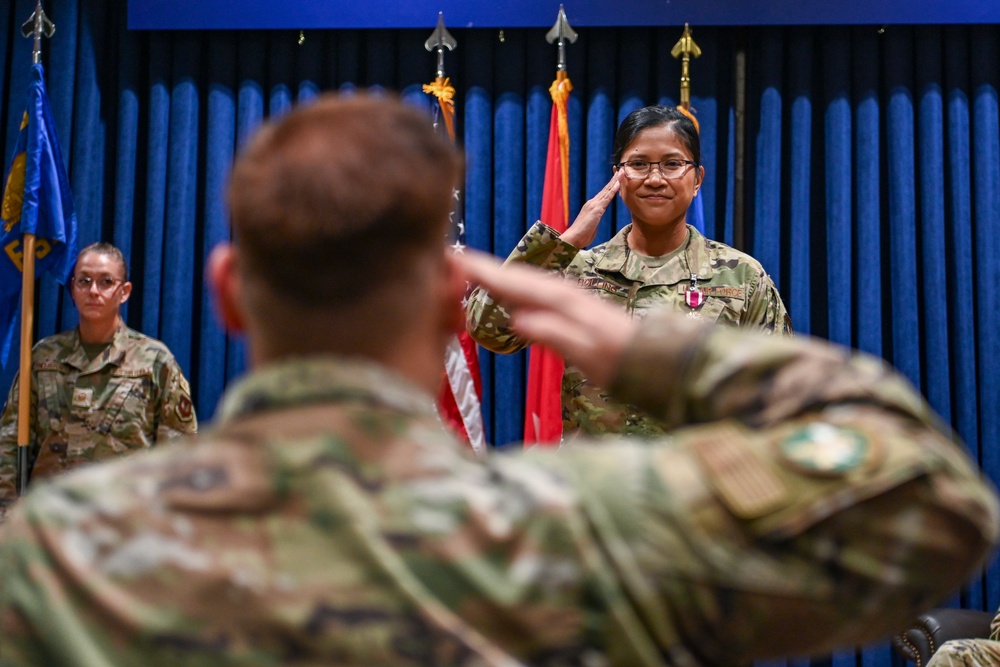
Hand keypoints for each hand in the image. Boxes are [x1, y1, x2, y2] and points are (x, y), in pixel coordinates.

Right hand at [460, 252, 635, 386]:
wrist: (650, 357)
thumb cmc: (618, 360)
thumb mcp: (587, 352)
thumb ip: (554, 334)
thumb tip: (518, 320)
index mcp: (561, 300)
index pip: (514, 282)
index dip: (484, 272)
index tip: (456, 260)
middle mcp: (563, 291)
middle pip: (516, 275)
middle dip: (485, 267)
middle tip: (452, 260)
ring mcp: (567, 296)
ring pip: (525, 280)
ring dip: (498, 275)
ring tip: (471, 271)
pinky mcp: (569, 305)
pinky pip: (533, 290)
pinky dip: (513, 286)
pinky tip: (506, 292)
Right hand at [560, 170, 624, 248]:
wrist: (573, 238)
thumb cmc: (581, 235)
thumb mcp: (590, 226)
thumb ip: (594, 221)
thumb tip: (595, 223)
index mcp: (591, 207)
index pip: (604, 194)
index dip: (611, 186)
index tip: (617, 178)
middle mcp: (592, 203)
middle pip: (606, 189)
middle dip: (614, 179)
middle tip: (621, 169)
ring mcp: (594, 205)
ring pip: (607, 191)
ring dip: (615, 181)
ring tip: (621, 172)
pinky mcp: (596, 210)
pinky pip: (607, 198)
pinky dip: (613, 190)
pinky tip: (618, 183)